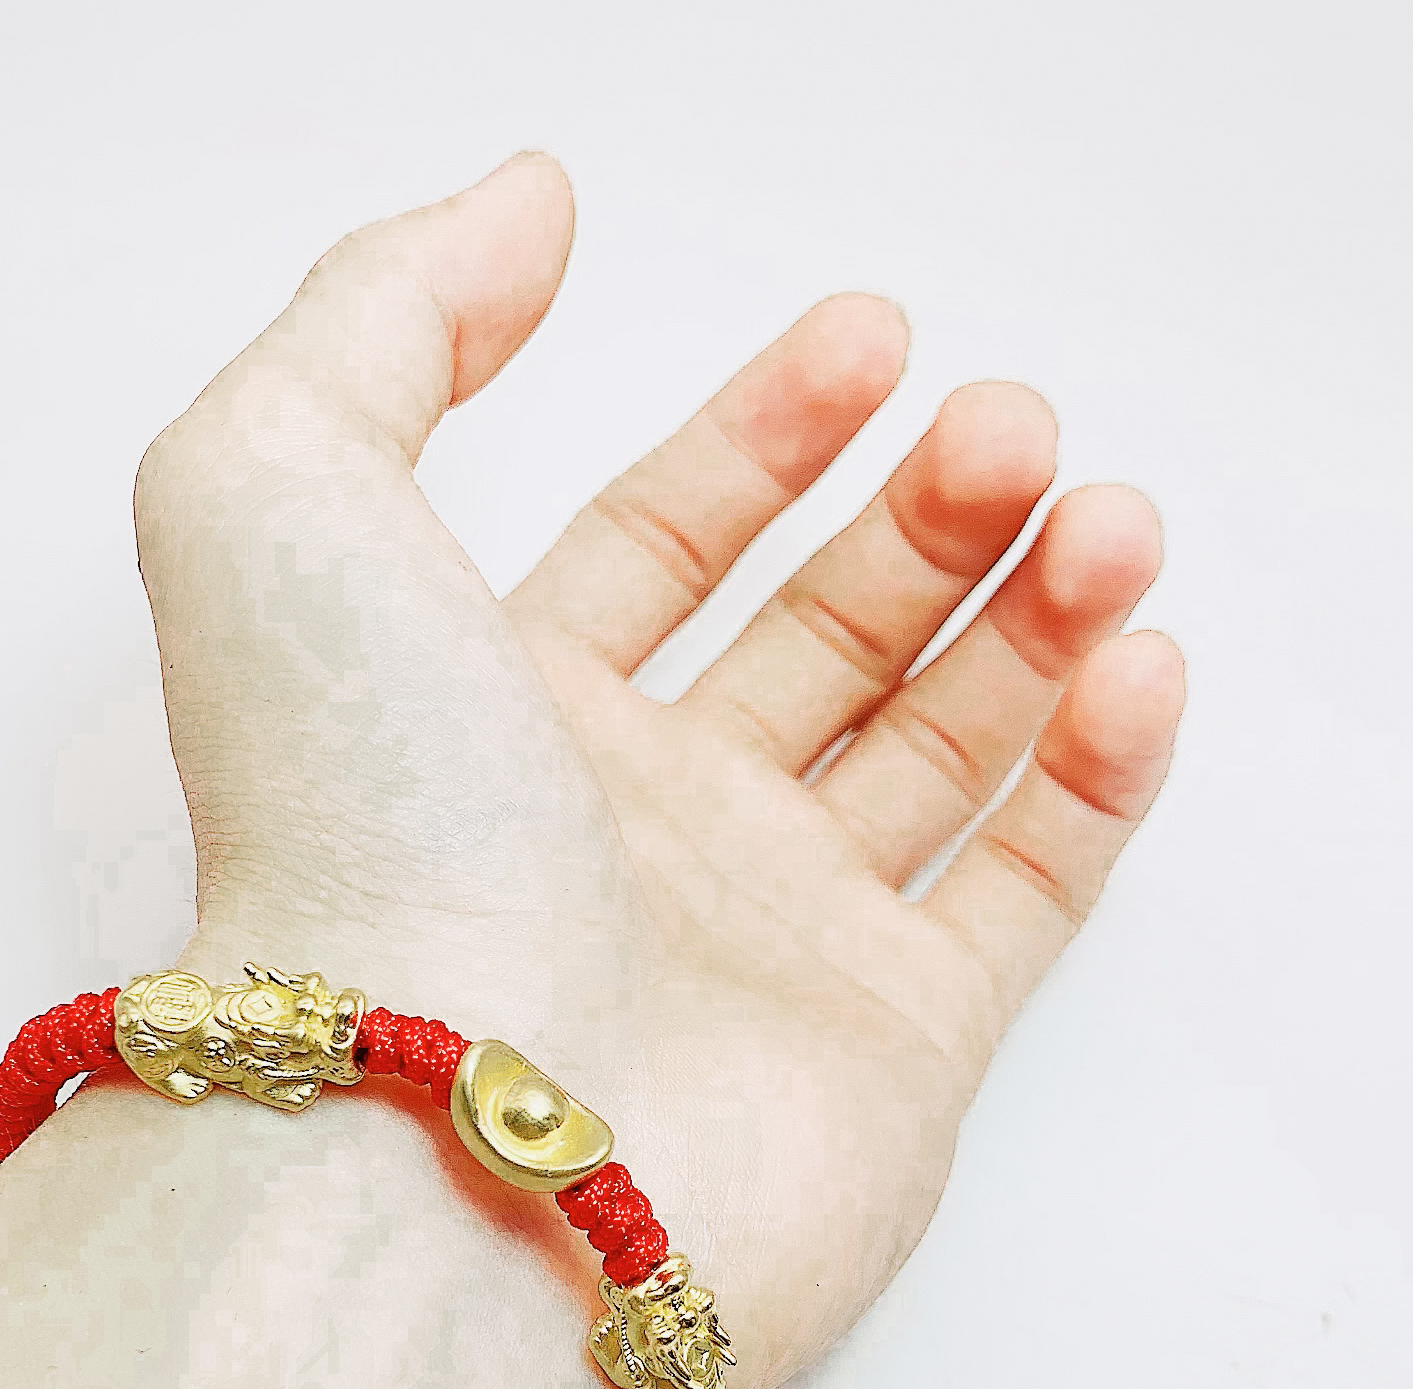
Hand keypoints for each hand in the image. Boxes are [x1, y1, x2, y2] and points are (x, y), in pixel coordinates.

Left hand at [133, 154, 1182, 1388]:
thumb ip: (380, 321)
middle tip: (1006, 432)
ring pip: (933, 754)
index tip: (866, 337)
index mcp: (491, 712)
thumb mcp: (281, 494)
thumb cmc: (360, 825)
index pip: (652, 547)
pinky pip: (1019, 898)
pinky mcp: (889, 1054)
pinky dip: (1093, 779)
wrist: (458, 1149)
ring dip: (1030, 618)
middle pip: (811, 642)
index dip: (758, 435)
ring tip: (1098, 518)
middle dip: (921, 518)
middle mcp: (624, 833)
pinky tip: (1131, 664)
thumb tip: (518, 215)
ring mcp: (761, 948)